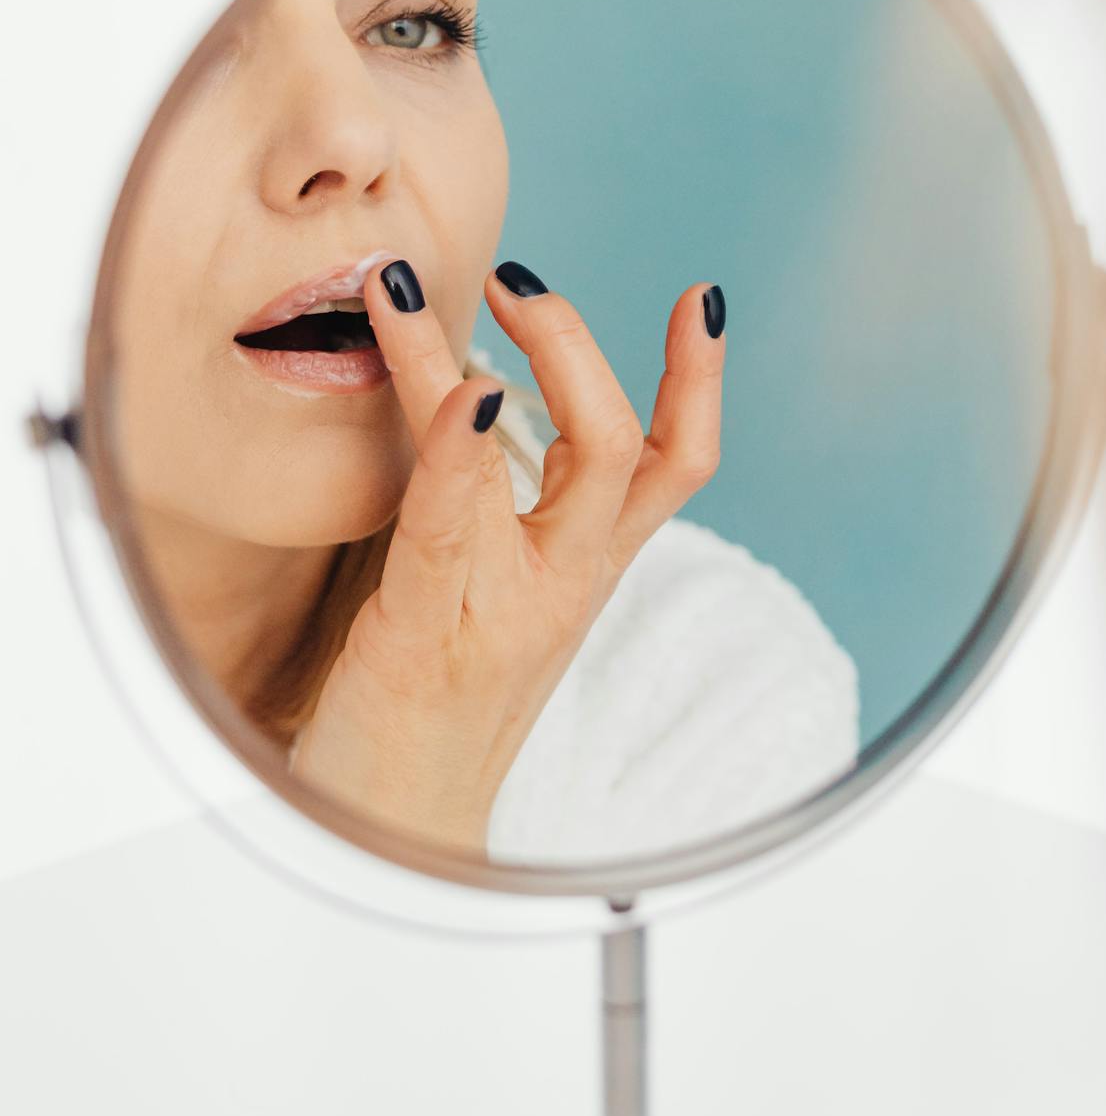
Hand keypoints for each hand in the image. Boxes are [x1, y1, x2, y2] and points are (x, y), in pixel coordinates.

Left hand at [289, 259, 725, 851]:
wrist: (391, 839)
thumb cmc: (429, 697)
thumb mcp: (488, 584)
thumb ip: (496, 501)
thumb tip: (474, 387)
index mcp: (583, 568)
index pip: (675, 465)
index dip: (700, 380)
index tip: (704, 297)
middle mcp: (565, 585)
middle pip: (628, 451)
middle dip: (577, 344)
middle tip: (516, 276)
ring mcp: (507, 611)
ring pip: (548, 473)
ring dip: (474, 358)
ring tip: (406, 287)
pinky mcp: (431, 635)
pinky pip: (456, 530)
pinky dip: (459, 450)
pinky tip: (456, 394)